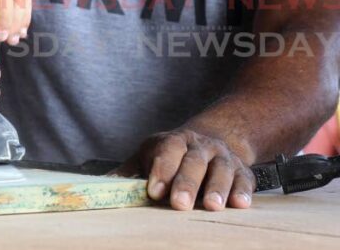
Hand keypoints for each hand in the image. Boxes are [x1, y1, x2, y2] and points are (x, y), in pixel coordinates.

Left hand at [121, 129, 254, 210]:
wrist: (210, 140)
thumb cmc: (172, 154)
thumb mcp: (148, 156)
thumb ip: (129, 172)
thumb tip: (101, 186)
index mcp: (174, 141)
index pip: (166, 152)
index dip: (160, 171)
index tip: (153, 191)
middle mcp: (200, 146)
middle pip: (193, 162)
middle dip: (186, 182)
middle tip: (179, 203)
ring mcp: (223, 157)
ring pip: (221, 170)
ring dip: (217, 187)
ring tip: (212, 206)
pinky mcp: (242, 171)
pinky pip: (244, 180)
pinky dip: (242, 191)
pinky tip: (239, 204)